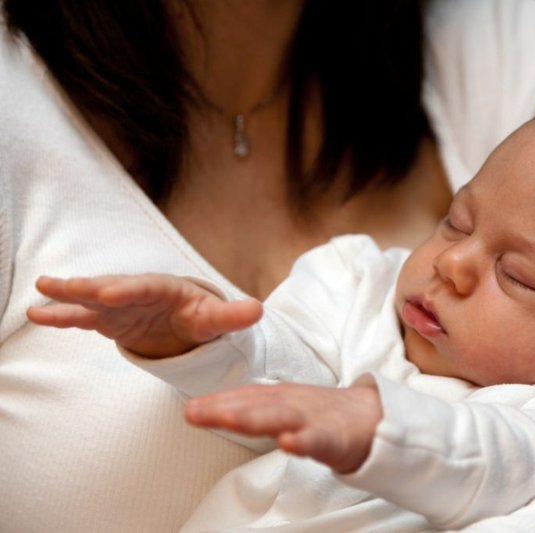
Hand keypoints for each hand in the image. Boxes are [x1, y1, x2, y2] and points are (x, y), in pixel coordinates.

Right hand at [27, 274, 262, 357]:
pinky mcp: (107, 319)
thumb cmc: (199, 317)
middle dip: (91, 287)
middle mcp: (137, 292)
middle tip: (69, 286)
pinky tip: (37, 313)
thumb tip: (258, 310)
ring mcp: (119, 306)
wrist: (183, 321)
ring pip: (91, 299)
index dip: (129, 290)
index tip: (111, 292)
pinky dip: (62, 315)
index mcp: (166, 289)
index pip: (147, 288)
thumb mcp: (216, 320)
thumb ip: (233, 317)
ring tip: (42, 291)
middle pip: (113, 287)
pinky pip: (82, 317)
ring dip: (68, 296)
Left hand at [185, 383, 382, 473]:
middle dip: (225, 408)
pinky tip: (288, 443)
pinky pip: (317, 440)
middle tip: (195, 411)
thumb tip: (213, 410)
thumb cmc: (323, 416)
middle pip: (256, 405)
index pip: (245, 398)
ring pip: (281, 418)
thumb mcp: (285, 408)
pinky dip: (303, 441)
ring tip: (229, 419)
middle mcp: (293, 405)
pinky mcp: (333, 438)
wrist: (373, 418)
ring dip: (255, 418)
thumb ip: (253, 409)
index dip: (217, 402)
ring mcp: (313, 420)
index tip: (190, 409)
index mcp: (280, 399)